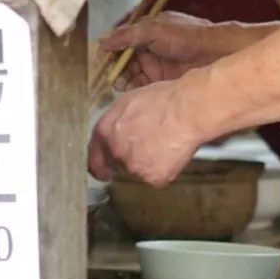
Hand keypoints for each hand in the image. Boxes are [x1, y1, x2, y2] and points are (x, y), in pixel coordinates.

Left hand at [88, 78, 206, 184]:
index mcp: (105, 132)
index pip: (93, 159)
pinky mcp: (153, 178)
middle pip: (118, 165)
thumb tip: (113, 132)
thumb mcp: (127, 102)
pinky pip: (157, 178)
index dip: (98, 166)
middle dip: (129, 159)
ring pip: (138, 172)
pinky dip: (165, 169)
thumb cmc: (162, 100)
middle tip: (148, 146)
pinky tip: (172, 153)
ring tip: (164, 145)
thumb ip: (114, 122)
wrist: (187, 111)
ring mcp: (134, 168)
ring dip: (148, 164)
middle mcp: (115, 153)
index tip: (104, 172)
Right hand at [99, 11, 229, 88]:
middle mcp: (146, 47)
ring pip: (128, 73)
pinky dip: (130, 88)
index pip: (119, 39)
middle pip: (121, 58)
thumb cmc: (185, 36)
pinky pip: (138, 85)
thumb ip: (127, 35)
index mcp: (144, 30)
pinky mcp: (158, 81)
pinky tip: (127, 90)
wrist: (215, 54)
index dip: (109, 48)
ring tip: (120, 83)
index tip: (102, 59)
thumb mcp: (154, 30)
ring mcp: (152, 64)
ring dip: (120, 78)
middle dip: (114, 66)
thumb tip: (101, 41)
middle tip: (111, 74)